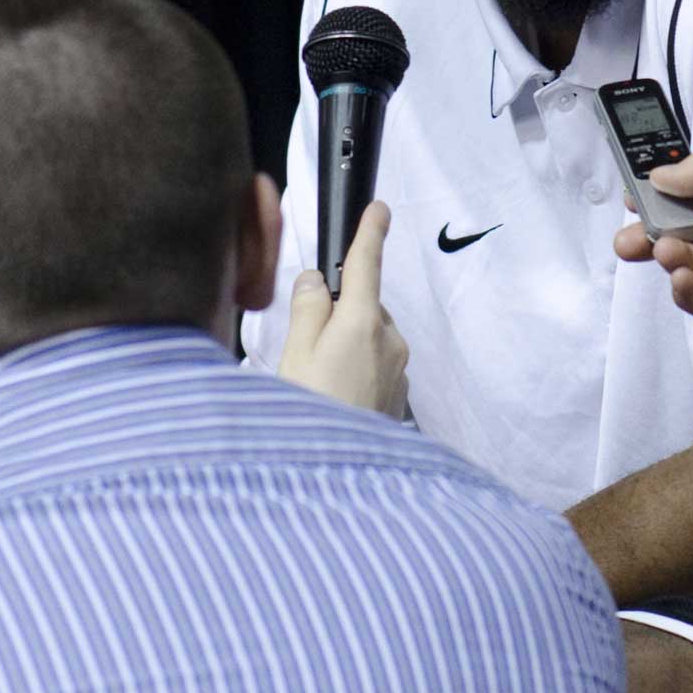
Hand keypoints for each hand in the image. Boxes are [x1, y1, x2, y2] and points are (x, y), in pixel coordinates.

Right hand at [278, 201, 408, 415]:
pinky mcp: (398, 396)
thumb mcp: (294, 356)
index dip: (370, 234)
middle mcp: (390, 341)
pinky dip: (354, 370)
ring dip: (345, 345)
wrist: (339, 483)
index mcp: (363, 323)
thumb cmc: (310, 415)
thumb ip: (307, 310)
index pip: (366, 266)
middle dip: (337, 312)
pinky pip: (375, 366)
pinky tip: (331, 397)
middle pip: (362, 306)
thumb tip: (317, 280)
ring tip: (313, 383)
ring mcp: (398, 370)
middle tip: (302, 347)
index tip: (378, 209)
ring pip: (369, 337)